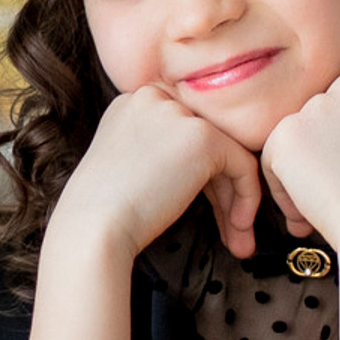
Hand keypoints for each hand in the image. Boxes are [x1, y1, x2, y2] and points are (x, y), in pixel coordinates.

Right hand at [55, 83, 265, 261]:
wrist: (93, 226)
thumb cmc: (102, 212)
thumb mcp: (128, 165)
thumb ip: (161, 154)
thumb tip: (208, 172)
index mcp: (133, 103)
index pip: (183, 133)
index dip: (201, 179)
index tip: (208, 214)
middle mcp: (155, 98)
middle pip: (206, 143)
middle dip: (222, 193)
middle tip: (230, 231)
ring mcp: (179, 113)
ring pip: (227, 155)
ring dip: (236, 201)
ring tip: (239, 242)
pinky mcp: (202, 136)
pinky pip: (242, 165)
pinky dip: (247, 198)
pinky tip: (237, 228)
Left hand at [258, 69, 339, 264]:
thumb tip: (315, 135)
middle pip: (315, 118)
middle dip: (318, 157)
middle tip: (336, 190)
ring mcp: (318, 105)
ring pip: (292, 137)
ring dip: (300, 172)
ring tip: (323, 203)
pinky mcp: (288, 131)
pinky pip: (271, 158)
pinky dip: (282, 188)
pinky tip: (308, 207)